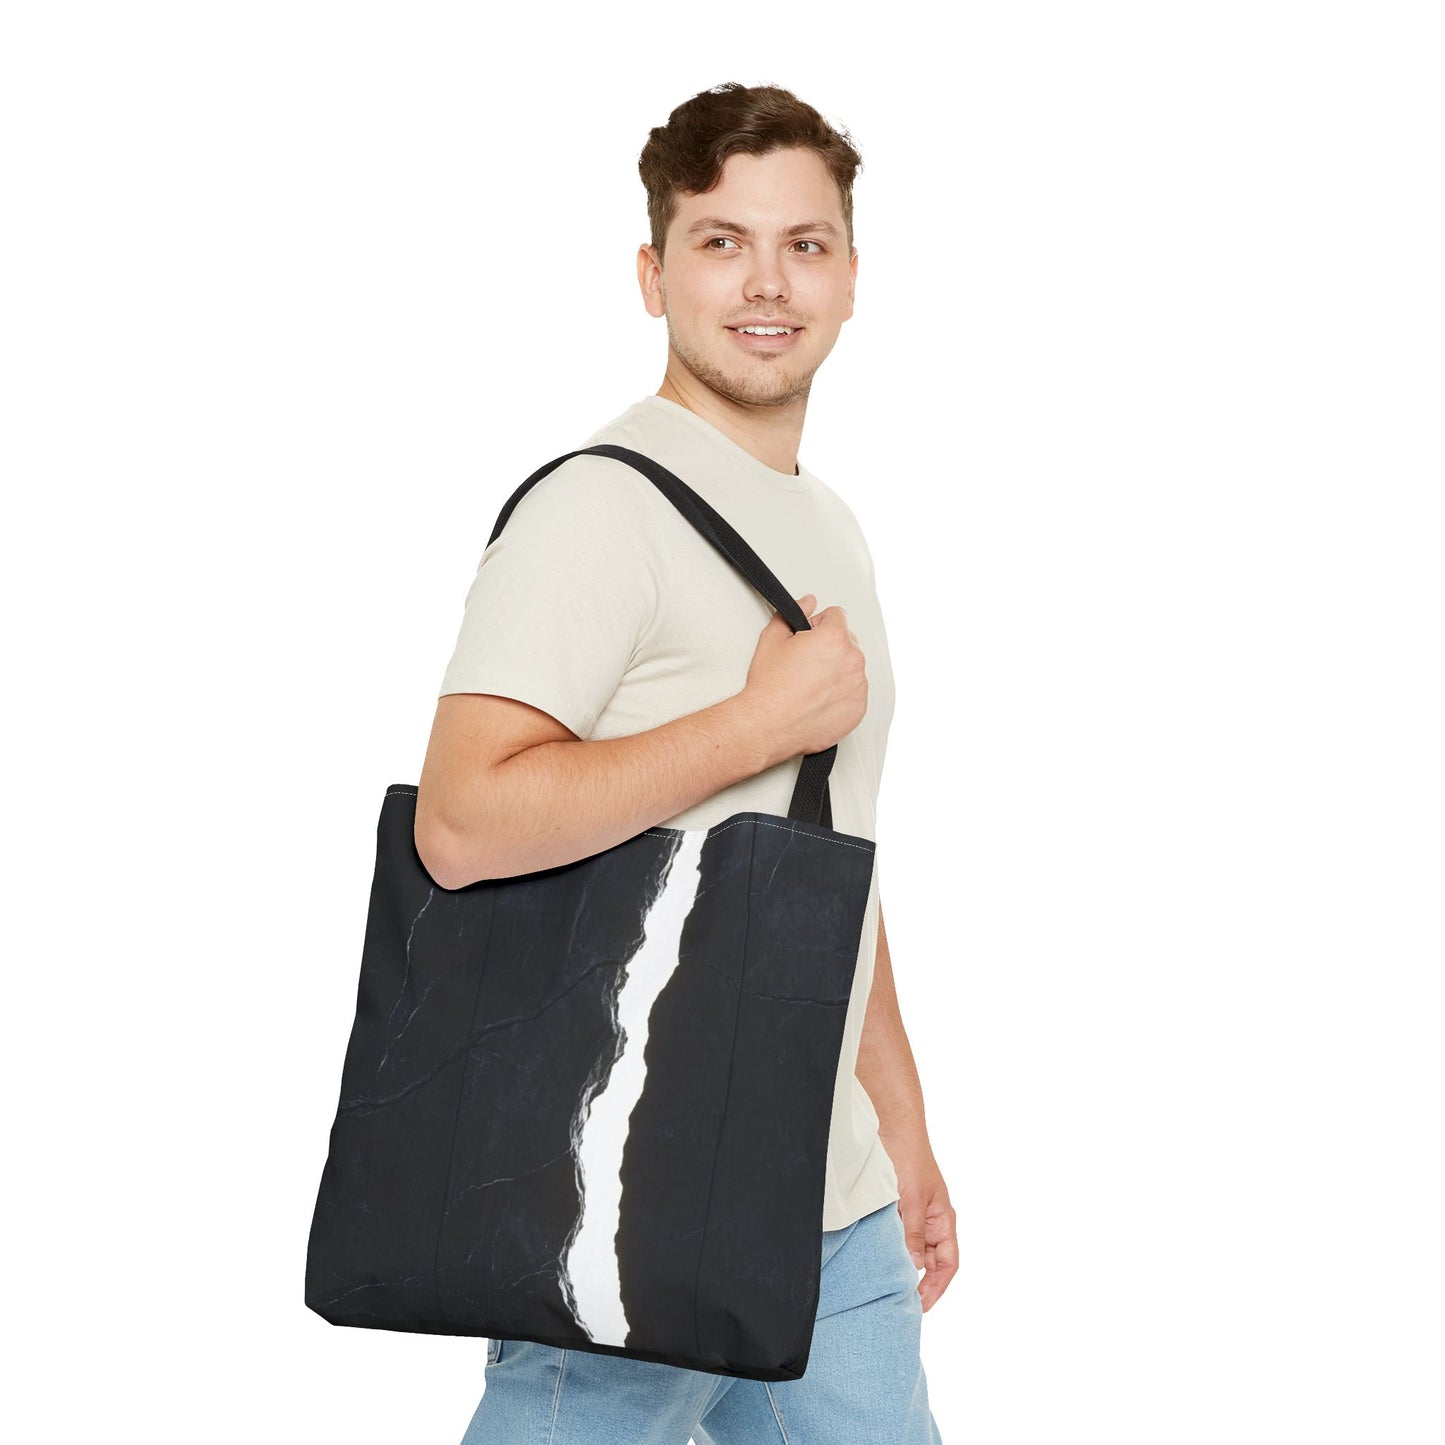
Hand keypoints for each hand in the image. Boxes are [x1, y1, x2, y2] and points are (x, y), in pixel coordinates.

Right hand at [742, 591, 868, 763]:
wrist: (767, 725)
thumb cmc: (769, 688)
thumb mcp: (772, 638)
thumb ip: (795, 613)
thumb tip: (808, 603)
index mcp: (835, 638)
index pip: (837, 615)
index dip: (818, 624)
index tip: (808, 638)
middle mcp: (852, 660)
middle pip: (847, 641)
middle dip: (830, 647)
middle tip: (805, 664)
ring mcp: (858, 686)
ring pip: (852, 668)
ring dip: (836, 671)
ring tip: (810, 684)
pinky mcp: (858, 709)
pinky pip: (854, 693)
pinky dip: (840, 694)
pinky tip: (817, 699)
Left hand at [887, 1139, 958, 1311]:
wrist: (893, 1127)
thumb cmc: (910, 1158)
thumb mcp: (912, 1199)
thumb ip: (913, 1233)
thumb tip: (913, 1267)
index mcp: (943, 1219)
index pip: (948, 1263)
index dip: (938, 1286)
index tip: (921, 1304)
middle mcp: (931, 1219)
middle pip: (929, 1261)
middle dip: (919, 1281)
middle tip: (899, 1300)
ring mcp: (913, 1213)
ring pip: (911, 1249)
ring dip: (902, 1264)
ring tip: (886, 1283)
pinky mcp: (896, 1207)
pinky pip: (896, 1234)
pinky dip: (889, 1247)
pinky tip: (876, 1256)